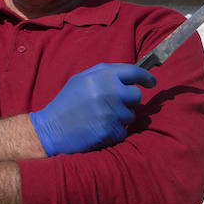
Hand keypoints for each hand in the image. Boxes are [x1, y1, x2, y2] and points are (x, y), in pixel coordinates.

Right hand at [28, 63, 155, 155]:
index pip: (133, 72)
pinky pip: (124, 131)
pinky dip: (115, 132)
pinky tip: (99, 129)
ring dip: (121, 118)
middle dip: (129, 101)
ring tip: (101, 118)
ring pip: (131, 115)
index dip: (145, 77)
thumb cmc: (67, 103)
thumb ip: (105, 74)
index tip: (151, 82)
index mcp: (102, 75)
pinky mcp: (111, 130)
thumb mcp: (82, 79)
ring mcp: (112, 112)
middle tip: (114, 105)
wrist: (51, 128)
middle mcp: (110, 91)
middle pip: (137, 96)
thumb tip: (130, 75)